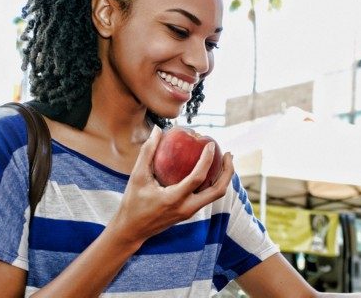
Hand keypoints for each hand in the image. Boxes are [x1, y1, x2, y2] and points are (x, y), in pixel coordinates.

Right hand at [109, 129, 235, 243]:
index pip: (198, 178)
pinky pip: (207, 197)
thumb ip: (147, 152)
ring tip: (224, 160)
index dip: (207, 160)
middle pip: (218, 191)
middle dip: (228, 172)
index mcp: (174, 199)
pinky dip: (213, 183)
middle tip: (228, 154)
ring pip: (215, 195)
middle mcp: (186, 208)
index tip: (211, 144)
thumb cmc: (132, 202)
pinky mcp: (189, 213)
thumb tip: (158, 130)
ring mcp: (189, 212)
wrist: (132, 230)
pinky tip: (209, 169)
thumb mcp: (137, 177)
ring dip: (223, 178)